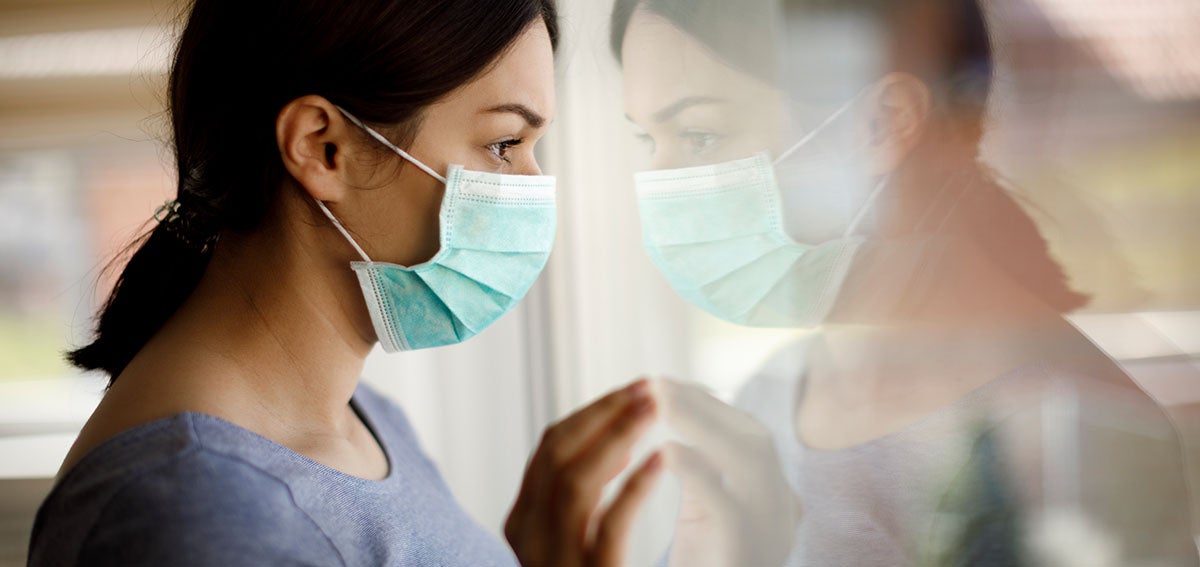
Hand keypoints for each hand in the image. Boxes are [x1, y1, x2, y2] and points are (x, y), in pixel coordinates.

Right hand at [506, 378, 664, 566]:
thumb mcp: (573, 538)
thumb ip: (584, 498)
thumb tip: (621, 448)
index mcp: (524, 523)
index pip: (550, 448)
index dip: (592, 412)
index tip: (633, 390)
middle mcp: (531, 539)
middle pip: (558, 455)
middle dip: (604, 413)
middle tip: (647, 387)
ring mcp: (557, 562)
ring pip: (576, 482)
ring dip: (617, 436)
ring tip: (654, 410)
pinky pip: (610, 525)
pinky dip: (636, 487)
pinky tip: (660, 460)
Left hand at [656, 379, 800, 566]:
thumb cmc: (706, 565)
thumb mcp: (706, 516)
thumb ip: (701, 471)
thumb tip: (676, 409)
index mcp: (771, 498)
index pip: (747, 435)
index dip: (707, 405)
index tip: (663, 384)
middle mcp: (781, 512)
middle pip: (755, 440)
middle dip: (706, 406)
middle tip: (658, 384)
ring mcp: (771, 534)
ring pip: (751, 464)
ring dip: (705, 426)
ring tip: (661, 403)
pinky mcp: (747, 555)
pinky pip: (730, 509)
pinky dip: (702, 474)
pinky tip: (668, 452)